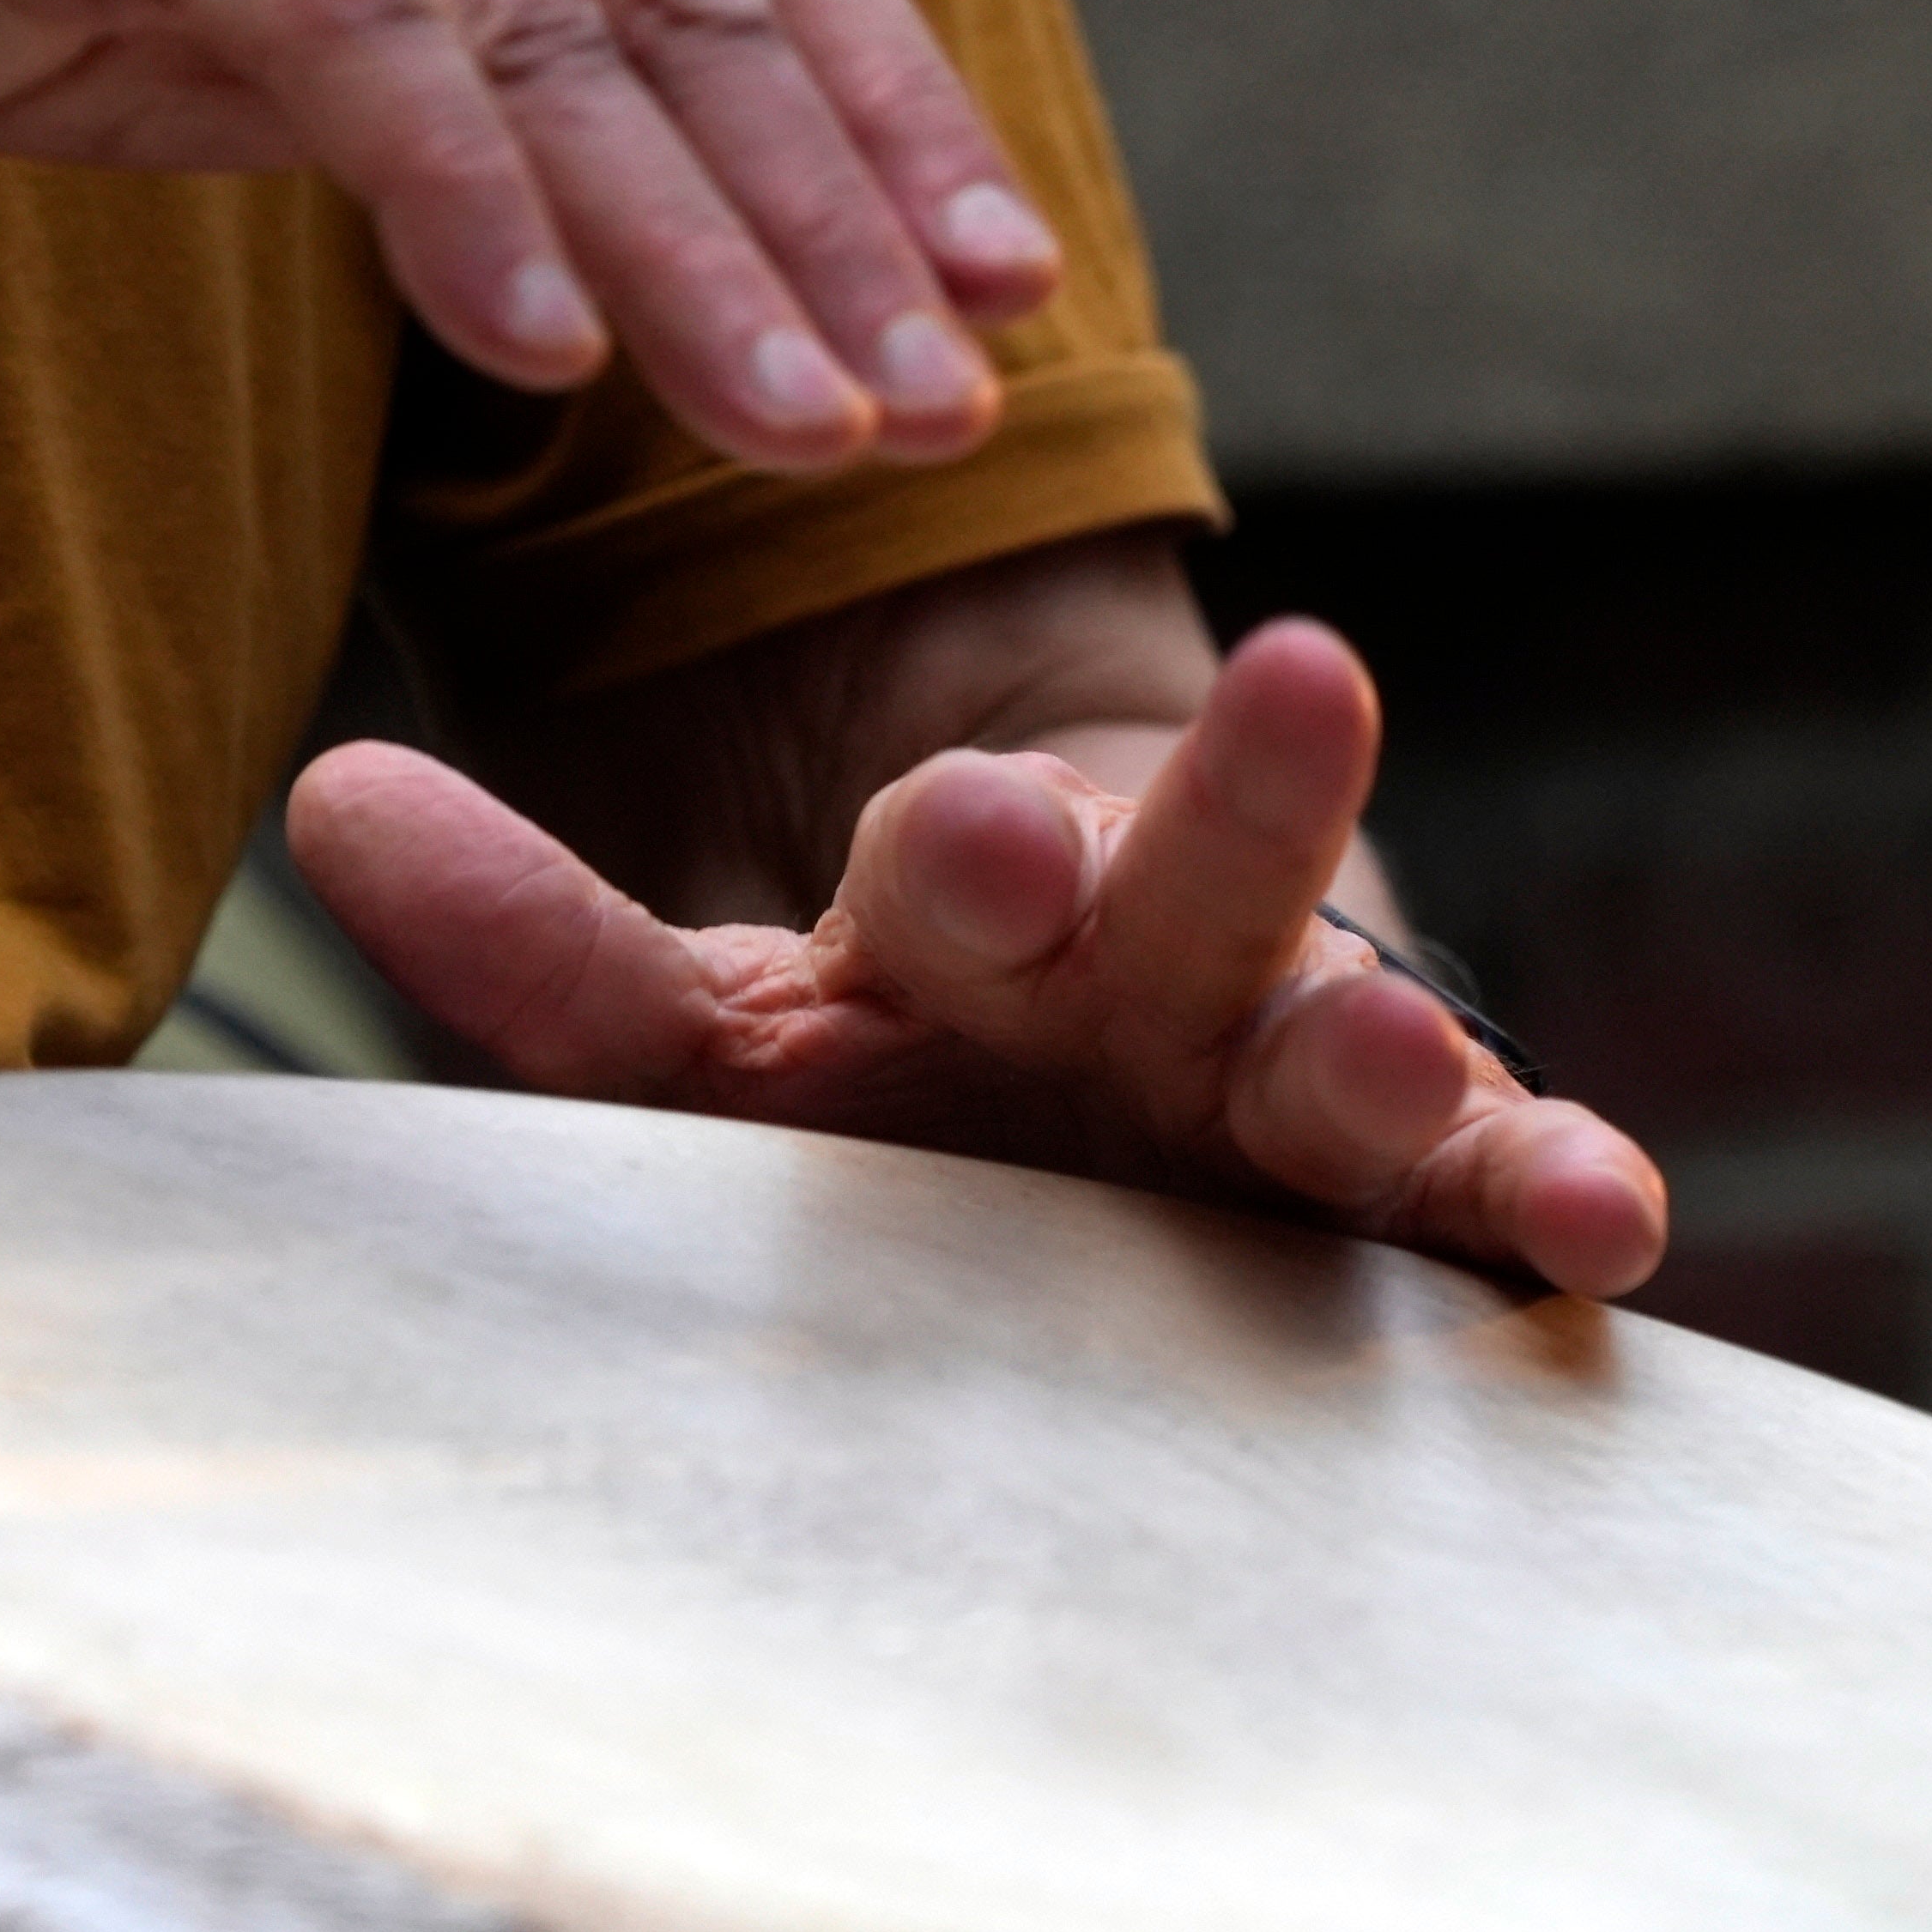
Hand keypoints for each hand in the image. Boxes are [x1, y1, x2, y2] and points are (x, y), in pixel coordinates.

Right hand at [0, 0, 1048, 466]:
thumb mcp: (332, 9)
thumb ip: (524, 54)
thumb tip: (753, 205)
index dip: (899, 119)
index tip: (1006, 295)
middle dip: (833, 225)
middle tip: (937, 416)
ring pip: (550, 23)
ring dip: (691, 256)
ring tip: (803, 434)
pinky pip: (347, 30)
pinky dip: (460, 200)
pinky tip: (538, 359)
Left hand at [286, 619, 1668, 1296]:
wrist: (1078, 1119)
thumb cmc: (878, 1071)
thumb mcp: (692, 1022)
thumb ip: (531, 938)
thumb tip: (324, 793)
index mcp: (955, 921)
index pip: (950, 866)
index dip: (965, 859)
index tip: (977, 838)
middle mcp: (1130, 984)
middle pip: (1181, 893)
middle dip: (1229, 821)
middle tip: (1290, 711)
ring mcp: (1268, 1088)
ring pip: (1339, 1041)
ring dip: (1383, 1033)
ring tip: (1405, 1044)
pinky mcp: (1396, 1202)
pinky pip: (1483, 1199)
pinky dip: (1552, 1191)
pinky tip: (1608, 1220)